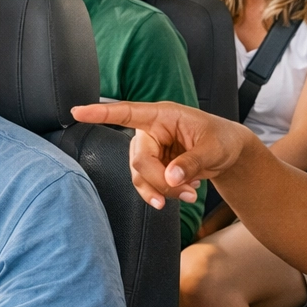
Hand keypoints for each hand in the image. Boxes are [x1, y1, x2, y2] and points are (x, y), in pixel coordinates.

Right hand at [70, 101, 255, 209]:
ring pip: (140, 176)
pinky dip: (162, 194)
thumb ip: (191, 162)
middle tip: (188, 192)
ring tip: (190, 195)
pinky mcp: (152, 166)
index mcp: (162, 115)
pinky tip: (184, 193)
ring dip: (163, 191)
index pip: (127, 112)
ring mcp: (150, 150)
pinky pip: (146, 185)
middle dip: (160, 181)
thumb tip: (170, 177)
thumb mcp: (212, 149)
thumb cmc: (221, 140)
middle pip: (139, 159)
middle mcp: (151, 131)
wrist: (228, 154)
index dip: (102, 113)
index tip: (78, 111)